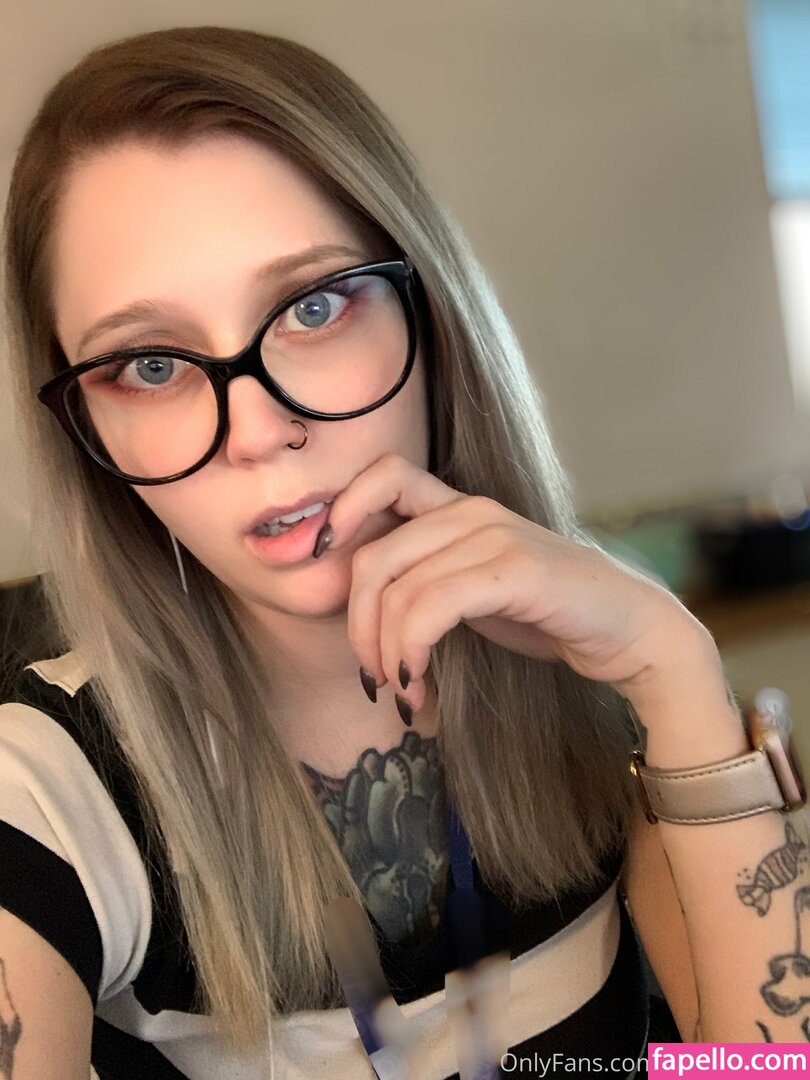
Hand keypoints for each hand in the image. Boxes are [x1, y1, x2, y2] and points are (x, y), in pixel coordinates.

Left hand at [320, 453, 714, 713]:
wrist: (628, 631)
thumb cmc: (546, 614)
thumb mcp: (472, 591)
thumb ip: (425, 584)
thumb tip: (364, 613)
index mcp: (459, 509)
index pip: (384, 476)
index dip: (343, 509)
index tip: (322, 564)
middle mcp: (472, 512)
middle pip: (374, 554)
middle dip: (358, 624)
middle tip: (373, 677)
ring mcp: (495, 536)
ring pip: (398, 588)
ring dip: (386, 652)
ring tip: (403, 690)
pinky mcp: (516, 570)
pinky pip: (432, 606)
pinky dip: (411, 651)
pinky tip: (420, 682)